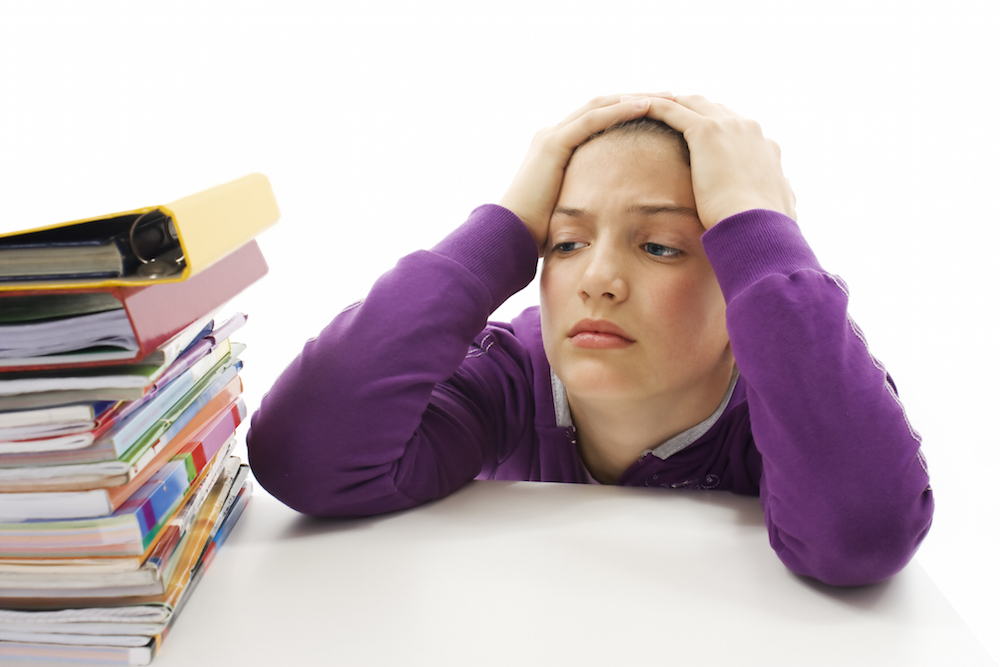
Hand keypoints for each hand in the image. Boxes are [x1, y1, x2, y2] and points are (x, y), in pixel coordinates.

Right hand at [499, 94, 671, 253]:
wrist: (509, 236)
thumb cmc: (538, 232)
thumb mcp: (570, 209)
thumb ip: (587, 200)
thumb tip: (611, 214)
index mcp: (558, 148)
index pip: (599, 120)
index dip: (629, 113)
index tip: (662, 113)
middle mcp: (553, 135)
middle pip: (602, 105)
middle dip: (637, 98)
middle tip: (670, 95)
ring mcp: (552, 136)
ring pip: (600, 105)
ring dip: (634, 99)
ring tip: (666, 96)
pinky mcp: (553, 144)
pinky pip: (592, 120)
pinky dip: (620, 111)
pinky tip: (647, 107)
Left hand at [645, 95, 796, 229]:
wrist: (759, 228)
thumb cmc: (763, 232)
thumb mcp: (776, 214)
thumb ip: (776, 204)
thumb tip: (785, 211)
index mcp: (765, 148)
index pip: (735, 128)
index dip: (712, 129)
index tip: (693, 136)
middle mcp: (749, 130)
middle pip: (711, 108)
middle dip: (687, 109)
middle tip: (659, 114)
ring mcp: (729, 126)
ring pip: (689, 103)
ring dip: (663, 102)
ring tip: (636, 107)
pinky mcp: (706, 132)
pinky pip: (670, 110)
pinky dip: (649, 107)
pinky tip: (627, 110)